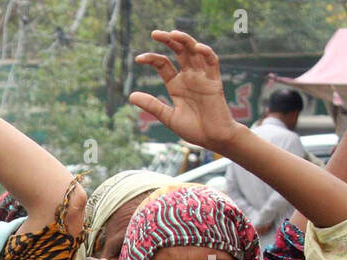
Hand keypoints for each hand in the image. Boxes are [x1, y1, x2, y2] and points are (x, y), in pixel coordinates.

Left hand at [129, 31, 241, 153]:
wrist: (213, 139)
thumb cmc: (194, 129)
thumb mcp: (168, 117)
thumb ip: (152, 105)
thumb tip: (131, 95)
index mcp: (176, 85)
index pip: (163, 64)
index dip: (151, 58)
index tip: (138, 59)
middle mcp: (189, 78)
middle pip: (179, 52)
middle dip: (168, 41)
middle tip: (155, 33)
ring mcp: (202, 78)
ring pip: (195, 52)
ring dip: (185, 41)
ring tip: (173, 33)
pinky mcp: (215, 82)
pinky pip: (212, 63)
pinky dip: (206, 53)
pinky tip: (197, 48)